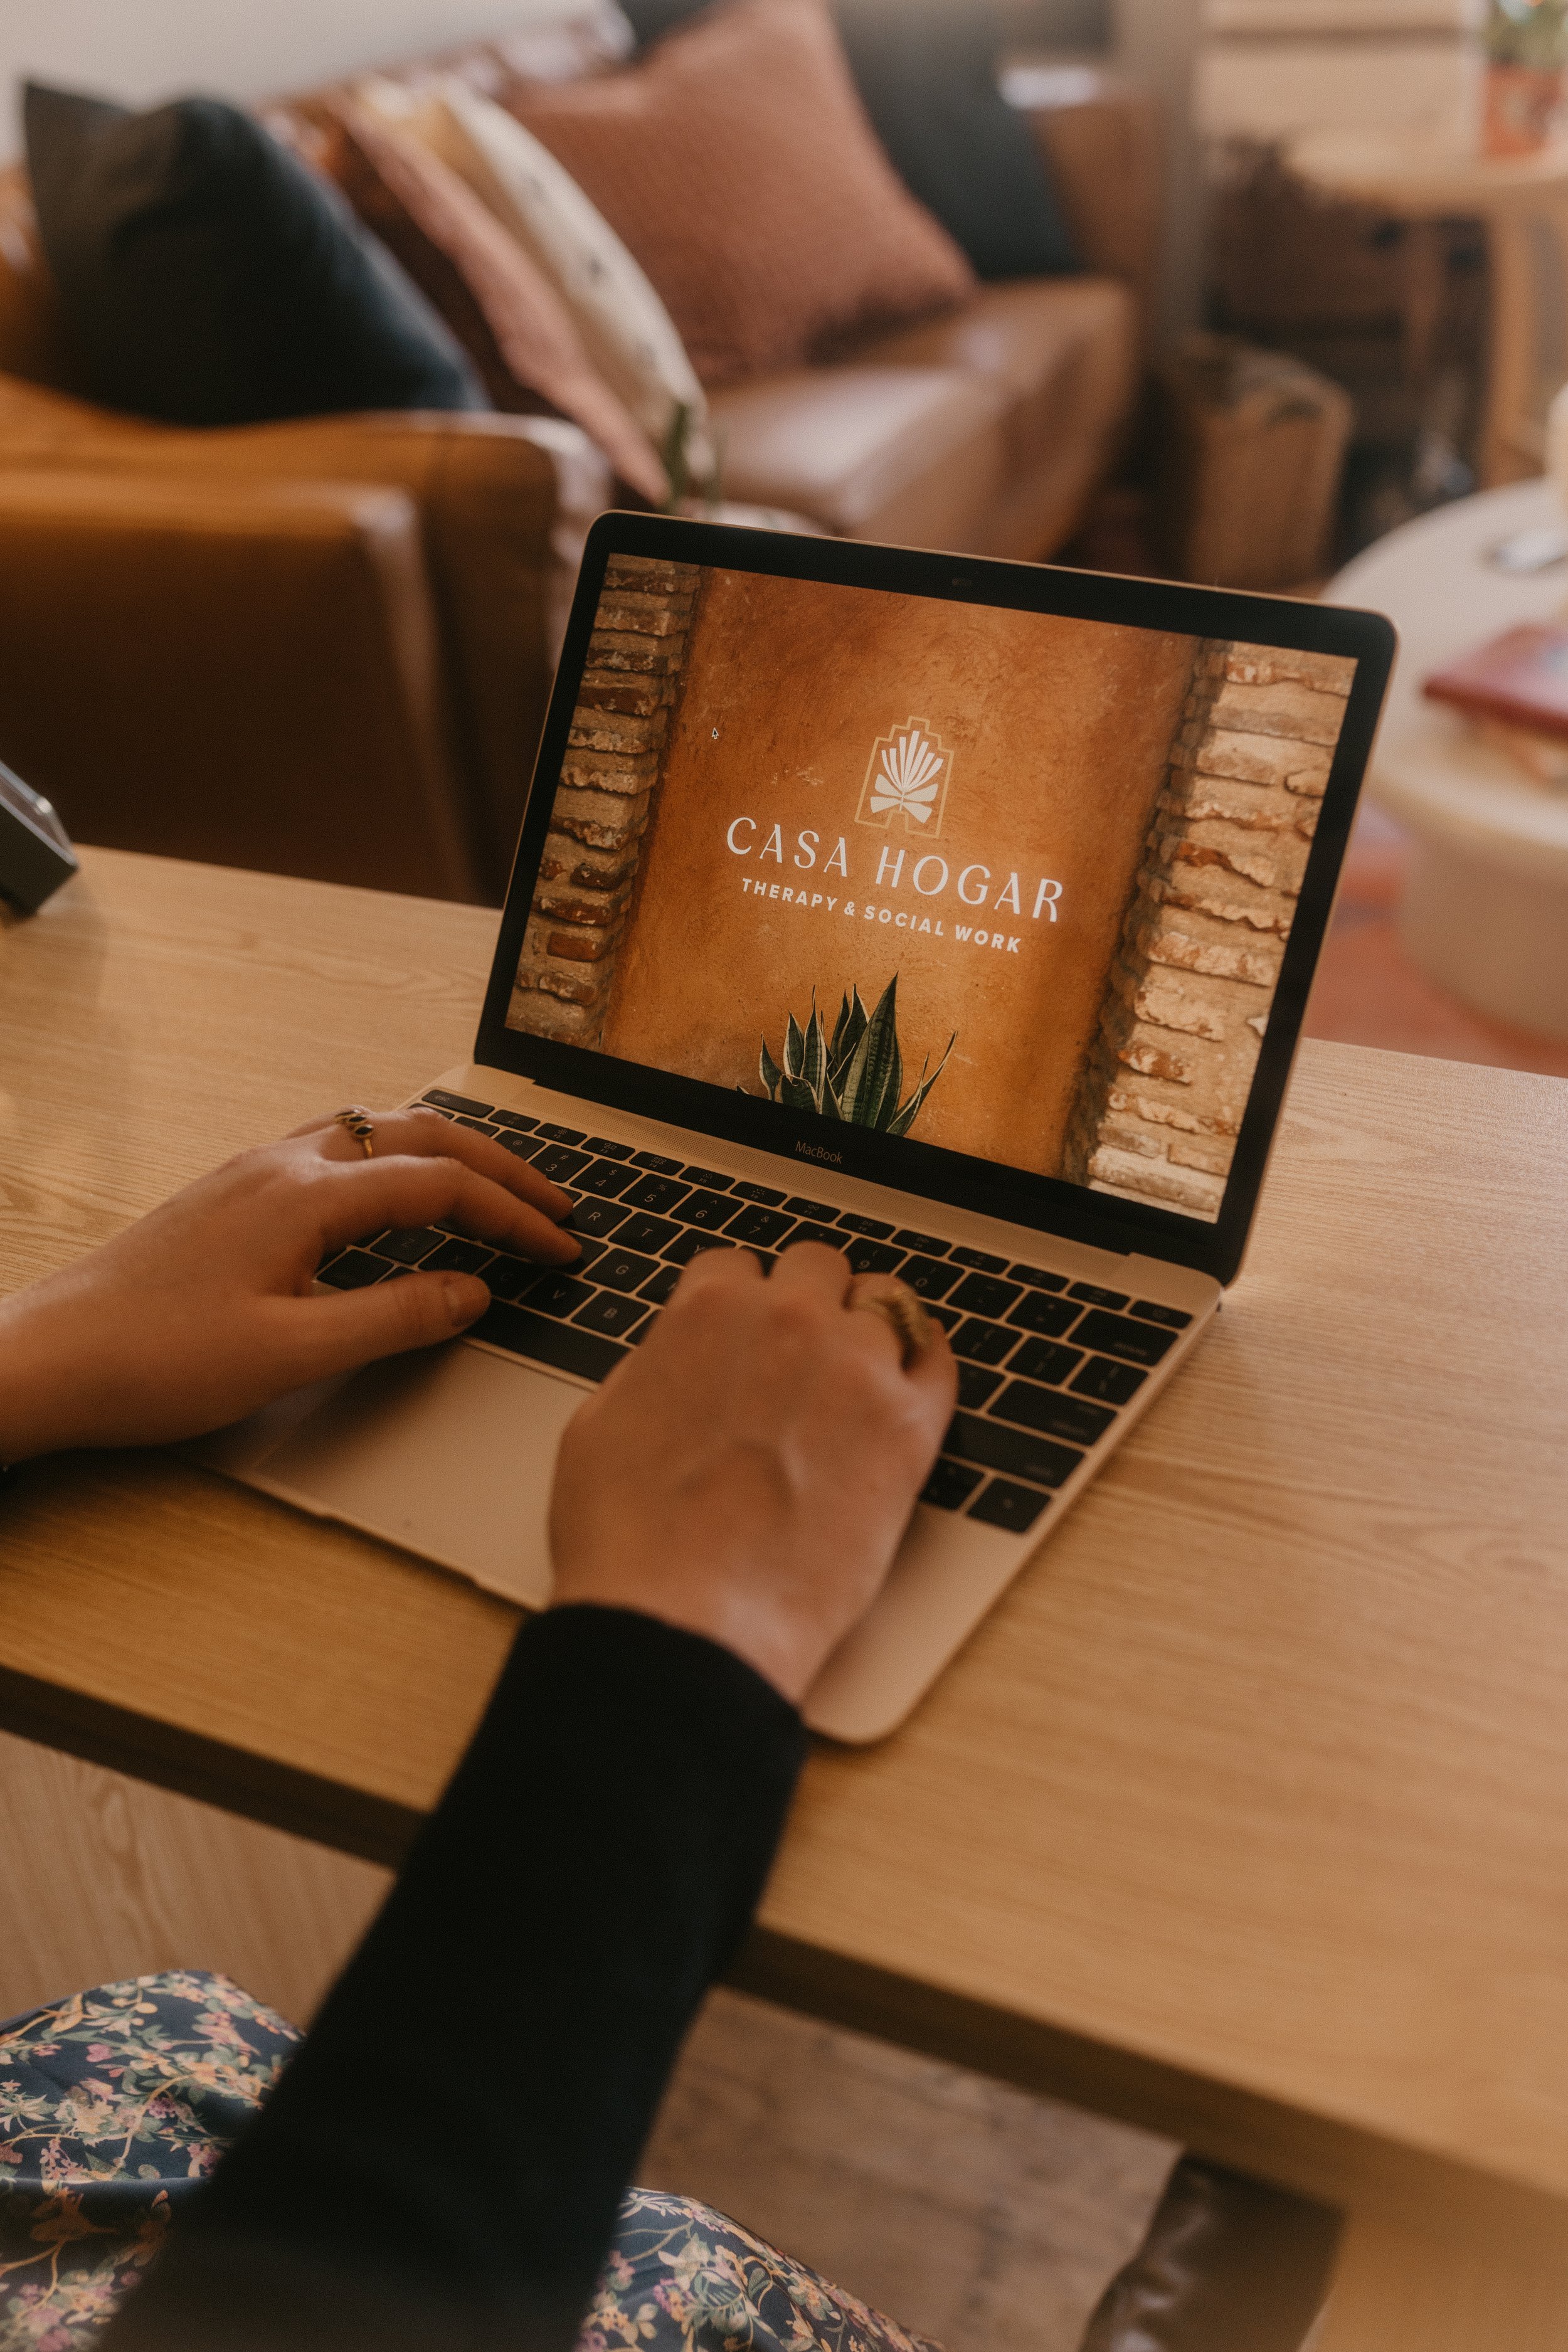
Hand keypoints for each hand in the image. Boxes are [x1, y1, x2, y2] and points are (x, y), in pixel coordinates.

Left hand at [0, 1108, 578, 1459]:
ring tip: (495, 1189)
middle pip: (419, 1136)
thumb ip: (394, 1318)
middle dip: (499, 1167)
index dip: (514, 1216)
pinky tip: (397, 1200)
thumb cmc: (154, 1360)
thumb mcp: (292, 1354)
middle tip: (556, 1203)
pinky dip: (394, 1163)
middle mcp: (281, 1164)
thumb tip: (473, 1293)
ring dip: (446, 1154)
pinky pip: (335, 1151)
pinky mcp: (231, 1195)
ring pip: (375, 1132)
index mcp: (305, 1194)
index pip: (443, 1186)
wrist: (48, 1358)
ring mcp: (251, 1172)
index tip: (562, 1248)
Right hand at [550, 1246, 956, 1702]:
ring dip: (867, 1330)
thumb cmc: (631, 1540)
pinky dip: (926, 1363)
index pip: (735, 1265)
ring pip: (885, 1303)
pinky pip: (939, 1362)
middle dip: (806, 1300)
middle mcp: (789, 1320)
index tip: (745, 1333)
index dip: (737, 1302)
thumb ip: (651, 1370)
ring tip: (856, 1374)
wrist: (686, 1620)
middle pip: (817, 1266)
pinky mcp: (909, 1428)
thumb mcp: (599, 1426)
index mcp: (708, 1310)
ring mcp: (857, 1369)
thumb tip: (674, 1365)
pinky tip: (913, 1379)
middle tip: (801, 1350)